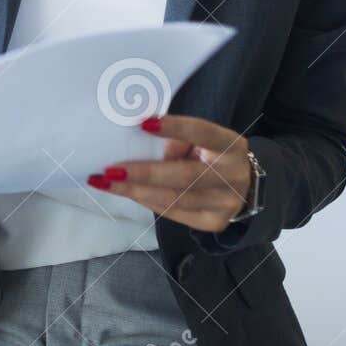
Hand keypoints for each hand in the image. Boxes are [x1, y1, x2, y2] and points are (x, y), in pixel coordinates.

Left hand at [90, 115, 252, 232]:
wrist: (240, 186)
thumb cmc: (209, 154)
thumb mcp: (199, 141)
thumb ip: (176, 141)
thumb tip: (137, 144)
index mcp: (232, 146)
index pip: (203, 133)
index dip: (175, 128)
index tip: (142, 123)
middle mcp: (234, 176)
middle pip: (185, 176)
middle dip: (144, 172)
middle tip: (110, 169)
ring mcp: (226, 203)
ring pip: (175, 198)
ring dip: (135, 190)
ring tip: (105, 182)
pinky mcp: (213, 222)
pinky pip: (173, 212)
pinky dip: (145, 200)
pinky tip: (123, 192)